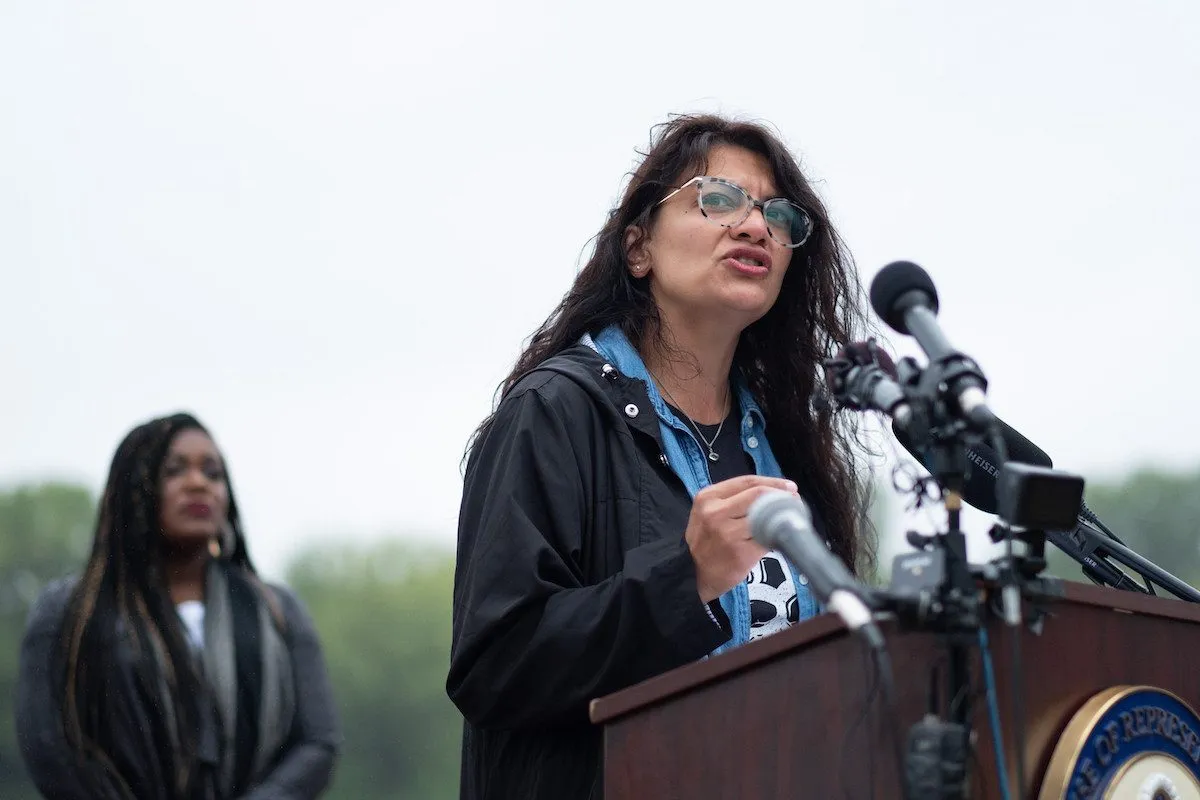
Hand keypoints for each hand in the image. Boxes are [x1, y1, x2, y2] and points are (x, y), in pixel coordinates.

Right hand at [684, 475, 799, 602]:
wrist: (692, 572)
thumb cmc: (706, 541)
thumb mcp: (707, 512)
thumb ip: (732, 500)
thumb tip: (770, 492)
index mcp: (708, 497)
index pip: (747, 482)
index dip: (773, 482)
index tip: (789, 487)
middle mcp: (716, 513)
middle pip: (759, 496)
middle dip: (782, 497)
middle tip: (794, 502)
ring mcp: (728, 533)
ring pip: (765, 517)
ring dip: (781, 518)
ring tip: (786, 521)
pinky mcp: (740, 553)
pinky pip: (766, 540)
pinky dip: (774, 538)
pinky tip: (775, 539)